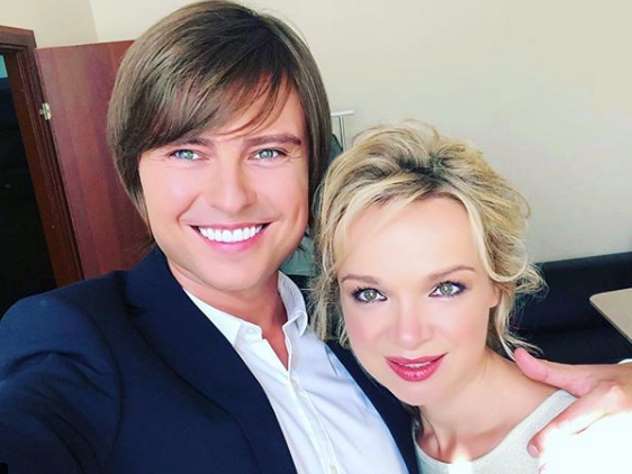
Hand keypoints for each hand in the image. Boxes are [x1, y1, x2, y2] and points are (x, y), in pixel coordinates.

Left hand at [514, 348, 631, 462]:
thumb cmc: (619, 383)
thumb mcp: (587, 374)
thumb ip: (550, 372)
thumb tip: (519, 356)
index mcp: (606, 398)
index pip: (572, 422)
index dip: (549, 437)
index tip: (533, 448)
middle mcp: (619, 421)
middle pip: (583, 445)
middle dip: (560, 458)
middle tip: (541, 467)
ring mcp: (627, 441)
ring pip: (597, 459)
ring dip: (574, 465)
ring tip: (551, 470)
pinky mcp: (629, 453)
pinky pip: (607, 463)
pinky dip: (590, 466)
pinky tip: (571, 468)